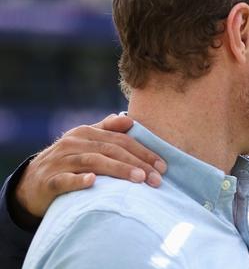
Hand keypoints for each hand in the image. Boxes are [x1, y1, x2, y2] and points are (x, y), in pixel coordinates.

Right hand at [14, 114, 166, 217]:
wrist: (31, 183)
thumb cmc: (68, 161)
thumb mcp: (86, 142)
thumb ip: (107, 130)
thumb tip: (130, 120)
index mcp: (86, 132)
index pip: (121, 140)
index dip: (144, 152)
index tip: (163, 166)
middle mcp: (74, 143)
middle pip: (111, 150)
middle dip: (137, 163)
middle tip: (156, 178)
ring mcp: (60, 161)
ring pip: (93, 162)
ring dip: (118, 170)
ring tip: (139, 179)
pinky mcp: (49, 180)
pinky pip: (65, 179)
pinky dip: (79, 180)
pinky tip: (93, 182)